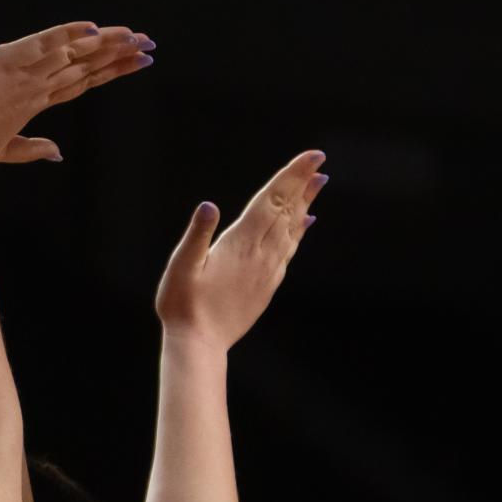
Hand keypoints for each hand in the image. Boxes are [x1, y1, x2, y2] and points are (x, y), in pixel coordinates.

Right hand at [0, 22, 152, 164]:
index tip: (138, 62)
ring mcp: (23, 68)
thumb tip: (58, 154)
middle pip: (85, 63)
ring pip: (72, 51)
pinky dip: (65, 34)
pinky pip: (42, 43)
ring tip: (136, 37)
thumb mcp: (3, 147)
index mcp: (34, 97)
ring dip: (104, 43)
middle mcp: (34, 78)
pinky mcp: (8, 59)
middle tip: (149, 43)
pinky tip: (90, 28)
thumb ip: (31, 148)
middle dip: (118, 53)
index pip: (82, 80)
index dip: (110, 70)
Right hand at [154, 151, 327, 347]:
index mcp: (240, 243)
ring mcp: (266, 271)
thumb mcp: (181, 266)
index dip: (293, 176)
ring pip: (292, 230)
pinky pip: (289, 251)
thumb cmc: (183, 305)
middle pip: (287, 211)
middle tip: (320, 165)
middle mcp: (260, 254)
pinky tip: (304, 225)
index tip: (314, 157)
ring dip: (304, 205)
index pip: (272, 200)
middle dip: (303, 185)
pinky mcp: (266, 286)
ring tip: (317, 185)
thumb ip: (197, 235)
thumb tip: (209, 205)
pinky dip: (299, 233)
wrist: (200, 344)